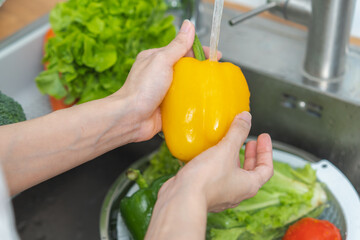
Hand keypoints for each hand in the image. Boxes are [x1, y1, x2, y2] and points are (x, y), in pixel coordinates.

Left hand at [115, 20, 220, 141]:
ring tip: (213, 88)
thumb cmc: (142, 89)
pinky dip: (193, 102)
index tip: (215, 55)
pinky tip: (203, 103)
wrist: (131, 118)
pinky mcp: (168, 107)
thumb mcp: (162, 61)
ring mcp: (164, 91)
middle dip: (201, 69)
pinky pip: (184, 102)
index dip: (199, 51)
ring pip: (186, 85)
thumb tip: (188, 25)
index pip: (182, 50)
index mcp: (156, 59)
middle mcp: (159, 74)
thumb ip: (177, 45)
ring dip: (199, 87)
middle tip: (216, 72)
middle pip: (186, 67)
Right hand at [160, 112, 272, 211]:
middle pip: (250, 172)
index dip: (266, 151)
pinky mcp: (206, 193)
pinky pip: (217, 177)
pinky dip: (217, 165)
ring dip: (234, 160)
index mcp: (248, 185)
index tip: (263, 137)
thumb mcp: (225, 150)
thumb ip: (237, 132)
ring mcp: (221, 194)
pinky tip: (208, 155)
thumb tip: (246, 118)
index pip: (266, 168)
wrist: (181, 199)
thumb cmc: (206, 180)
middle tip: (249, 142)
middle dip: (251, 155)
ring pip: (233, 175)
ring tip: (229, 146)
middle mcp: (237, 192)